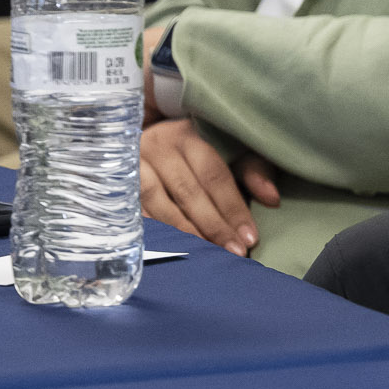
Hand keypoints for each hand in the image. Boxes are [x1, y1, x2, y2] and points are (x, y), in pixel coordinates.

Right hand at [140, 118, 280, 256]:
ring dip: (182, 232)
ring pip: (158, 203)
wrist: (143, 133)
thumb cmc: (193, 149)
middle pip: (188, 192)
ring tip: (203, 255)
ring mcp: (132, 164)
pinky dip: (150, 232)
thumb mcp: (227, 149)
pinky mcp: (115, 183)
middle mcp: (158, 145)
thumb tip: (273, 199)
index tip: (249, 238)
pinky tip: (167, 251)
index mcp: (189, 135)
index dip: (233, 208)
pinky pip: (132, 212)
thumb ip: (251, 170)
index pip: (214, 176)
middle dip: (212, 225)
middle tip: (232, 253)